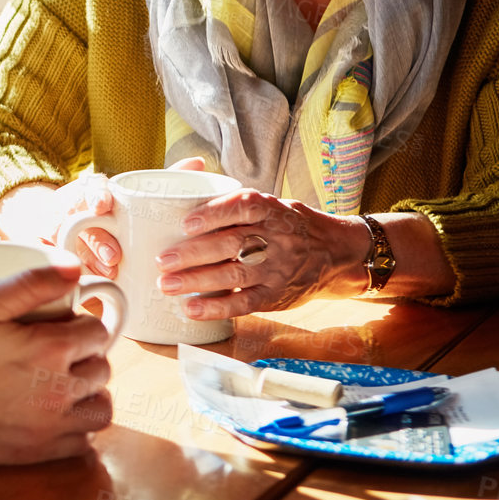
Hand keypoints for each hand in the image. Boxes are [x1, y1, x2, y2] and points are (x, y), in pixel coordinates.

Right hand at [0, 258, 112, 466]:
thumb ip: (29, 284)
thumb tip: (75, 268)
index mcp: (50, 349)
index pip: (97, 332)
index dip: (81, 322)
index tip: (59, 323)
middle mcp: (59, 391)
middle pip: (102, 369)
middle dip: (87, 355)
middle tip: (58, 349)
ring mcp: (49, 426)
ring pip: (100, 410)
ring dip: (90, 393)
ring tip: (64, 383)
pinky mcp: (36, 452)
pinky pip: (81, 444)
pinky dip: (78, 428)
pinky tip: (54, 414)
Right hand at [20, 157, 208, 277]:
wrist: (61, 225)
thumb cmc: (109, 212)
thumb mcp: (133, 194)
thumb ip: (163, 179)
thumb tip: (199, 163)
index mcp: (93, 191)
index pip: (90, 186)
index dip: (95, 195)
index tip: (103, 206)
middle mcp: (73, 209)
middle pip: (77, 220)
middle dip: (97, 240)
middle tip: (116, 257)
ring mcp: (58, 232)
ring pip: (65, 245)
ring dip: (88, 260)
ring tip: (109, 275)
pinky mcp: (50, 254)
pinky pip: (55, 266)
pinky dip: (70, 277)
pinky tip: (86, 289)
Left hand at [156, 189, 369, 318]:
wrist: (336, 252)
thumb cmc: (290, 224)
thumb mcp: (273, 205)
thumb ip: (237, 203)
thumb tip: (184, 191)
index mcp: (273, 209)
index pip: (244, 206)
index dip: (215, 213)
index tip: (185, 221)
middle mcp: (277, 238)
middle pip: (232, 244)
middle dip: (193, 253)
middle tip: (162, 259)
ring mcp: (278, 269)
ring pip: (234, 275)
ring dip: (197, 281)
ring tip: (166, 284)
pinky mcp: (277, 295)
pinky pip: (245, 303)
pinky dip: (216, 307)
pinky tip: (191, 308)